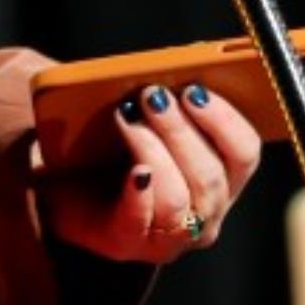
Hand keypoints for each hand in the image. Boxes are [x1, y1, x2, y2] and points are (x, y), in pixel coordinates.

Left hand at [36, 82, 262, 265]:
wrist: (60, 191)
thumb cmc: (109, 150)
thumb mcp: (143, 118)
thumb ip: (166, 95)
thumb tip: (180, 60)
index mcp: (220, 181)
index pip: (244, 153)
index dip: (225, 120)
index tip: (194, 88)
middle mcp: (203, 214)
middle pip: (211, 175)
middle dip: (181, 130)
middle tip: (151, 95)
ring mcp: (168, 237)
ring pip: (179, 198)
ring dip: (154, 150)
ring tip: (126, 116)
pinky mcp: (126, 244)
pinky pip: (140, 221)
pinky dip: (138, 193)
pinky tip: (133, 171)